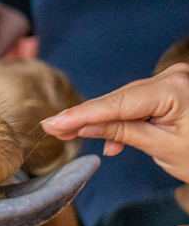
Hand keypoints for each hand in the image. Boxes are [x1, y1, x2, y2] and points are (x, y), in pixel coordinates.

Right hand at [43, 65, 188, 176]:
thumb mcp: (163, 148)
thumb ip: (122, 132)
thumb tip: (81, 124)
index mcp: (175, 89)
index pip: (117, 102)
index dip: (81, 115)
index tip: (51, 124)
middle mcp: (174, 77)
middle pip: (119, 98)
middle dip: (87, 116)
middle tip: (54, 130)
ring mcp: (175, 79)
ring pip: (126, 99)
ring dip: (104, 120)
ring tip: (74, 136)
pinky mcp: (174, 87)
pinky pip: (140, 101)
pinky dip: (125, 119)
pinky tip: (112, 142)